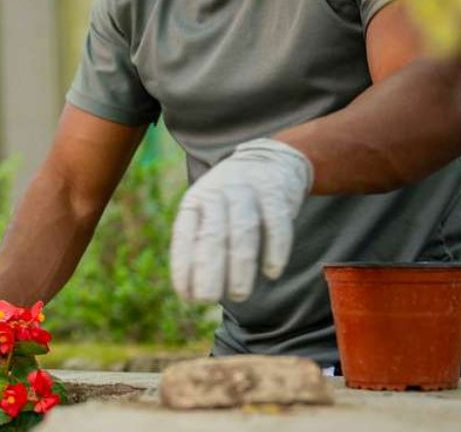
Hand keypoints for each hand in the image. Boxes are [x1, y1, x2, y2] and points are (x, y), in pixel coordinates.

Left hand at [170, 138, 312, 302]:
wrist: (269, 162)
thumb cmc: (231, 203)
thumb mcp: (208, 214)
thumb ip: (200, 246)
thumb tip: (190, 294)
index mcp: (196, 201)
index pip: (185, 234)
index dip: (183, 265)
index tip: (185, 295)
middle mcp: (218, 193)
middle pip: (212, 233)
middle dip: (209, 268)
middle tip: (207, 299)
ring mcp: (248, 191)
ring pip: (243, 230)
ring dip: (240, 265)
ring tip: (238, 294)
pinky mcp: (276, 193)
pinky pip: (276, 223)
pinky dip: (275, 250)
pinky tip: (271, 273)